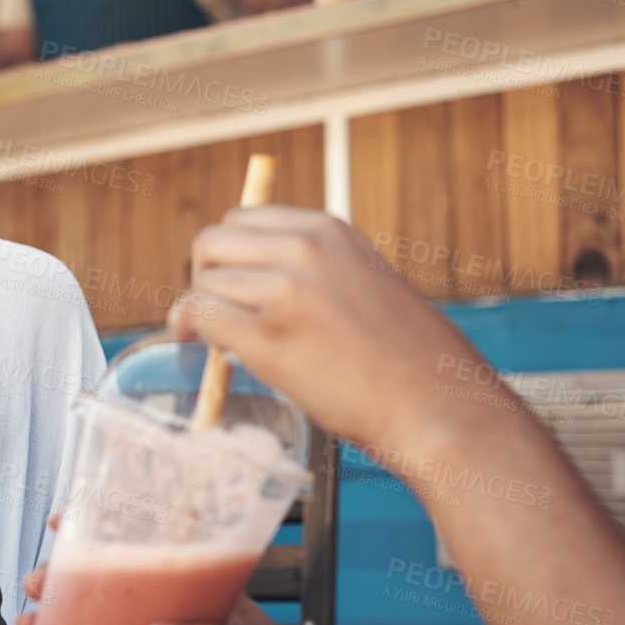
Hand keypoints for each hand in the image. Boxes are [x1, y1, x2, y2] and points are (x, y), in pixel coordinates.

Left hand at [168, 206, 491, 455]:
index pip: (243, 219)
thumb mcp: (366, 281)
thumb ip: (314, 270)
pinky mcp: (268, 339)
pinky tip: (195, 344)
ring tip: (214, 336)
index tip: (227, 279)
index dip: (227, 253)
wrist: (437, 404)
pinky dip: (187, 328)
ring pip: (202, 282)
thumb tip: (254, 277)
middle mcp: (304, 252)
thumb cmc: (408, 357)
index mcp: (328, 231)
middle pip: (213, 242)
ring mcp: (285, 293)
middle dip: (204, 275)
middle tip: (213, 310)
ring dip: (199, 309)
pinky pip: (199, 315)